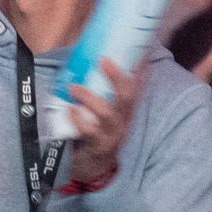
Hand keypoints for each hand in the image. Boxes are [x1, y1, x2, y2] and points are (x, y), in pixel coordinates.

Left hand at [65, 58, 145, 185]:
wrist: (92, 167)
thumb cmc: (94, 129)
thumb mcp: (101, 108)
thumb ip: (96, 86)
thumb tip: (82, 55)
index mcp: (125, 107)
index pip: (138, 83)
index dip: (141, 65)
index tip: (141, 45)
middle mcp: (123, 119)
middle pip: (128, 97)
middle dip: (118, 77)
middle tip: (103, 60)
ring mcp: (112, 134)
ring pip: (108, 115)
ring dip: (90, 98)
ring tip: (74, 88)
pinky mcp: (98, 147)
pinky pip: (90, 133)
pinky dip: (78, 120)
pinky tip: (69, 110)